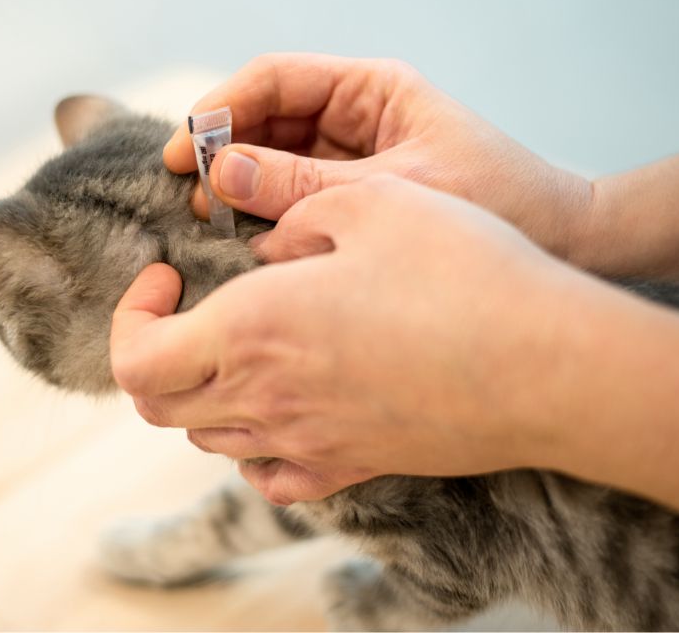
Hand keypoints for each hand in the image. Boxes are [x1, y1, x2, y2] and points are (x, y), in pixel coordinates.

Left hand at [111, 175, 578, 504]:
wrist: (549, 365)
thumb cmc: (462, 273)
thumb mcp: (368, 202)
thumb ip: (290, 210)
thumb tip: (260, 241)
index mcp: (253, 330)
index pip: (136, 357)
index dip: (130, 314)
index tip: (165, 272)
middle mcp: (268, 399)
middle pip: (158, 405)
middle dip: (151, 349)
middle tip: (186, 304)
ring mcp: (309, 442)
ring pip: (207, 438)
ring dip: (198, 388)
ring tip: (236, 339)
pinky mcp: (354, 465)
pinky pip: (271, 476)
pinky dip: (250, 445)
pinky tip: (279, 405)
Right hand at [165, 53, 592, 261]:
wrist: (562, 241)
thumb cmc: (498, 199)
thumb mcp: (396, 189)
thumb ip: (306, 184)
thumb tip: (224, 174)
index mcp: (370, 89)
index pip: (276, 80)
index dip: (222, 108)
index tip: (187, 148)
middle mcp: (353, 118)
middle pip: (265, 120)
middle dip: (224, 152)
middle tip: (190, 195)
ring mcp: (348, 160)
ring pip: (271, 161)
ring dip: (238, 187)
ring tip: (210, 221)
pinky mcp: (350, 201)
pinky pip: (291, 198)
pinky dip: (264, 215)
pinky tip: (243, 238)